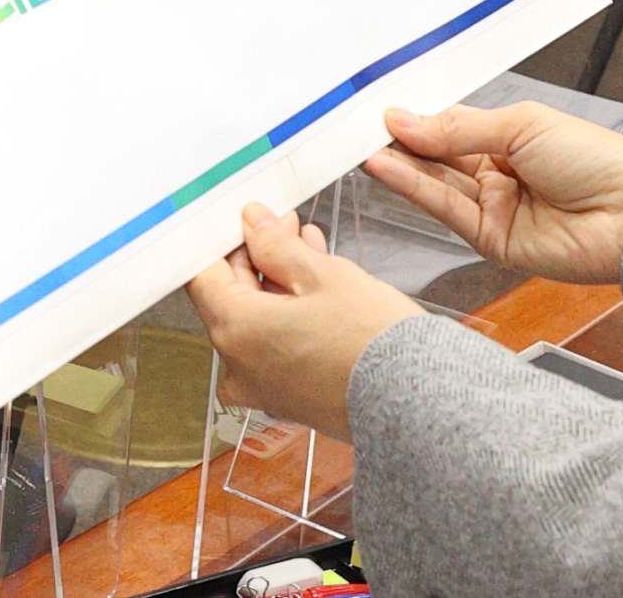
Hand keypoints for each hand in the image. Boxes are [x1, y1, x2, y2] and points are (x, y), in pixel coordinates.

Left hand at [186, 201, 423, 440]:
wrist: (419, 404)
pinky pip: (276, 347)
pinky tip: (319, 286)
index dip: (224, 240)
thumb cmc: (372, 342)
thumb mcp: (321, 274)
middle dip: (258, 256)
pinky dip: (289, 315)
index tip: (244, 219)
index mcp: (234, 331)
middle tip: (286, 226)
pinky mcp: (290, 399)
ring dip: (278, 281)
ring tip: (310, 248)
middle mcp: (238, 366)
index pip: (203, 274)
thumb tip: (252, 223)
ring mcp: (264, 388)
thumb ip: (276, 245)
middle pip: (230, 297)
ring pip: (257, 320)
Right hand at [362, 103, 622, 284]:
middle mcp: (496, 173)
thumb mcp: (521, 126)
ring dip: (399, 166)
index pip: (448, 127)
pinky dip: (414, 189)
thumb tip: (406, 121)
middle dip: (400, 142)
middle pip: (436, 157)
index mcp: (508, 138)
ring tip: (364, 147)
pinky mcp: (491, 241)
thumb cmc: (596, 161)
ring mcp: (493, 207)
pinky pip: (445, 211)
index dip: (415, 120)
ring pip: (435, 184)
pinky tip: (388, 168)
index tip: (380, 111)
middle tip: (359, 128)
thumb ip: (457, 130)